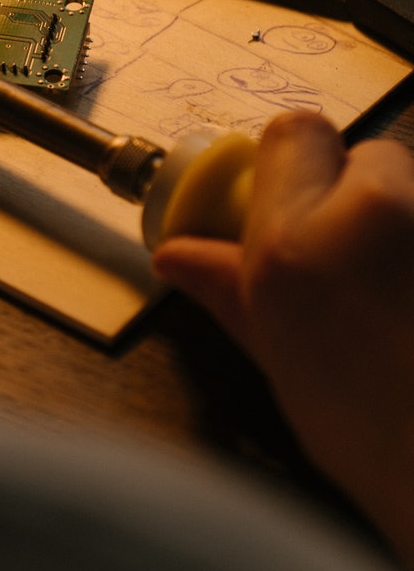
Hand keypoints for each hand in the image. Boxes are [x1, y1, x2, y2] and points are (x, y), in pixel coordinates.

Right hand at [153, 112, 413, 565]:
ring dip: (404, 225)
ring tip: (401, 297)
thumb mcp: (283, 361)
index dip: (294, 166)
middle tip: (354, 268)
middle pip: (371, 156)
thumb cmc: (377, 437)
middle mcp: (378, 211)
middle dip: (359, 198)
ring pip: (413, 189)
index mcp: (300, 241)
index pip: (296, 132)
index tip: (292, 209)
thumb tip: (180, 257)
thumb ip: (232, 291)